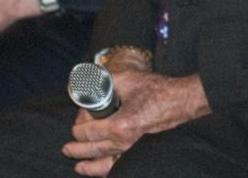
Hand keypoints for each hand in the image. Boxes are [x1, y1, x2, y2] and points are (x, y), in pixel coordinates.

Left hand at [63, 70, 209, 174]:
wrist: (180, 101)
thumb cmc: (156, 90)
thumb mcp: (127, 79)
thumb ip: (105, 82)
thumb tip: (91, 84)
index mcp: (118, 125)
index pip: (87, 131)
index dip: (78, 124)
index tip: (81, 115)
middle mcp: (124, 141)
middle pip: (92, 149)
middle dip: (76, 147)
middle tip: (67, 147)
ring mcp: (132, 149)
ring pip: (103, 163)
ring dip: (88, 165)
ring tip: (78, 167)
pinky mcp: (139, 151)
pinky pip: (119, 166)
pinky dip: (106, 170)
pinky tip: (100, 171)